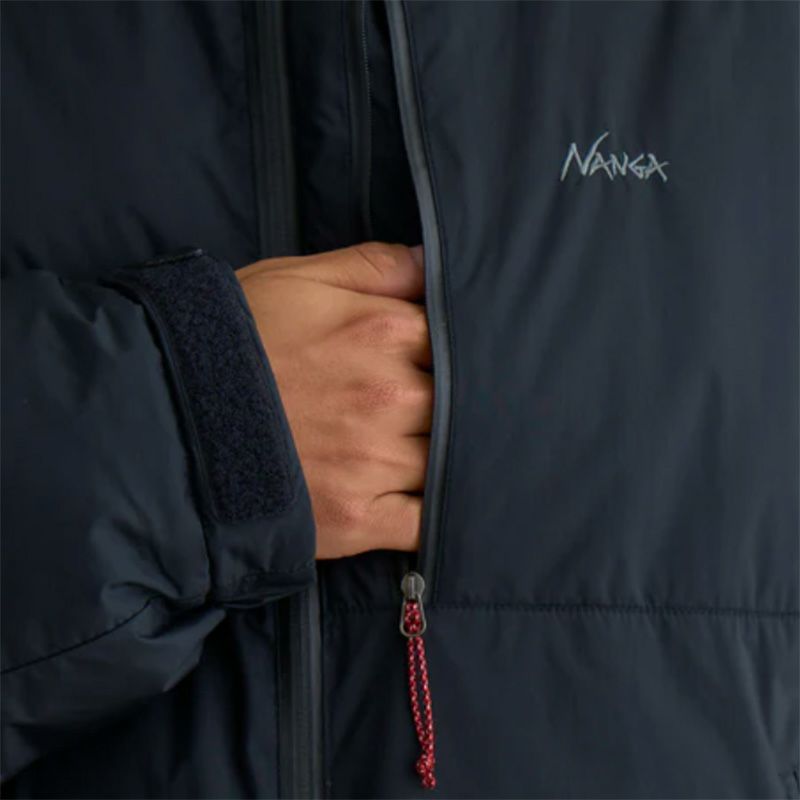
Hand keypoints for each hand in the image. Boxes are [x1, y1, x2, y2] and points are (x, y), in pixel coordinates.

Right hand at [237, 243, 430, 558]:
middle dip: (444, 407)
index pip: (454, 343)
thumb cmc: (233, 340)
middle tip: (420, 412)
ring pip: (447, 462)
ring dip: (444, 459)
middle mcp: (391, 397)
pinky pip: (424, 526)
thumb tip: (432, 262)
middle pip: (456, 404)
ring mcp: (376, 462)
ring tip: (415, 453)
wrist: (166, 416)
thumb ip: (375, 267)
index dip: (447, 356)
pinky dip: (434, 518)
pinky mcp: (358, 518)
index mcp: (384, 332)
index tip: (432, 366)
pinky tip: (426, 505)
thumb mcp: (297, 280)